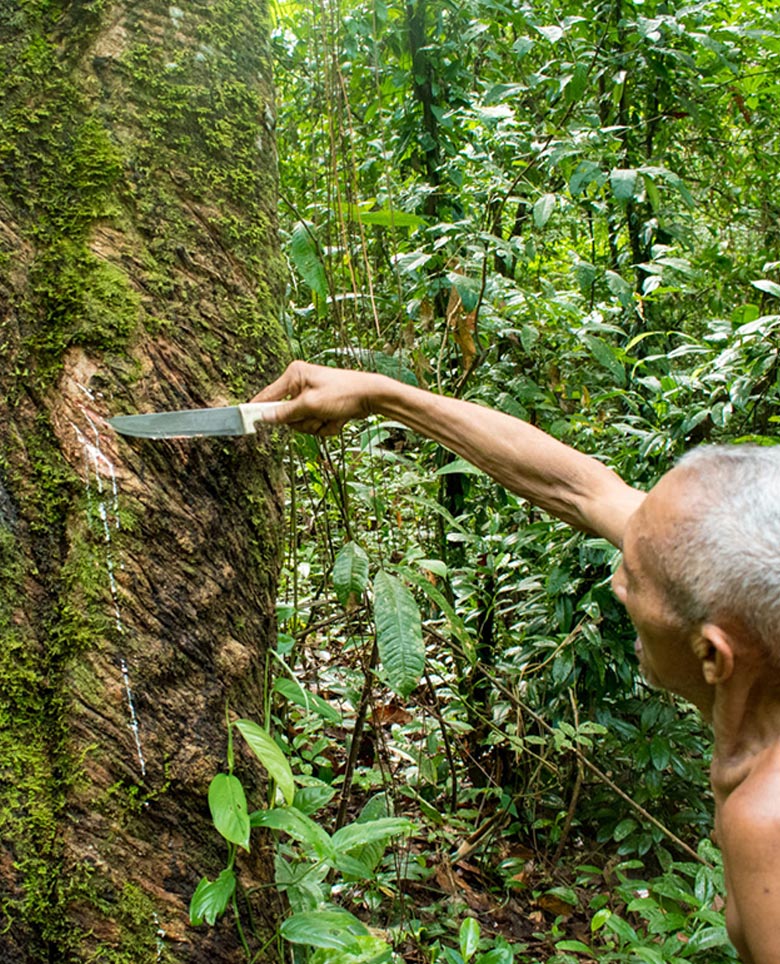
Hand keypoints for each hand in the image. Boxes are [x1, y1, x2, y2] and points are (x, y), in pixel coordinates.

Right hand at [251, 361, 380, 435]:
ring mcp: (311, 396)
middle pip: (285, 415)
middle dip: (303, 421)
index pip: (267, 395)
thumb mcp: (311, 404)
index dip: (257, 409)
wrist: (372, 396)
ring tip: (331, 416)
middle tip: (317, 415)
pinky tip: (338, 418)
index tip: (246, 421)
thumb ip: (285, 413)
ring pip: (301, 423)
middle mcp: (300, 384)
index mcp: (294, 375)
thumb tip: (264, 417)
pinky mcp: (321, 406)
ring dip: (316, 425)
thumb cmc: (344, 394)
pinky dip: (326, 426)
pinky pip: (315, 424)